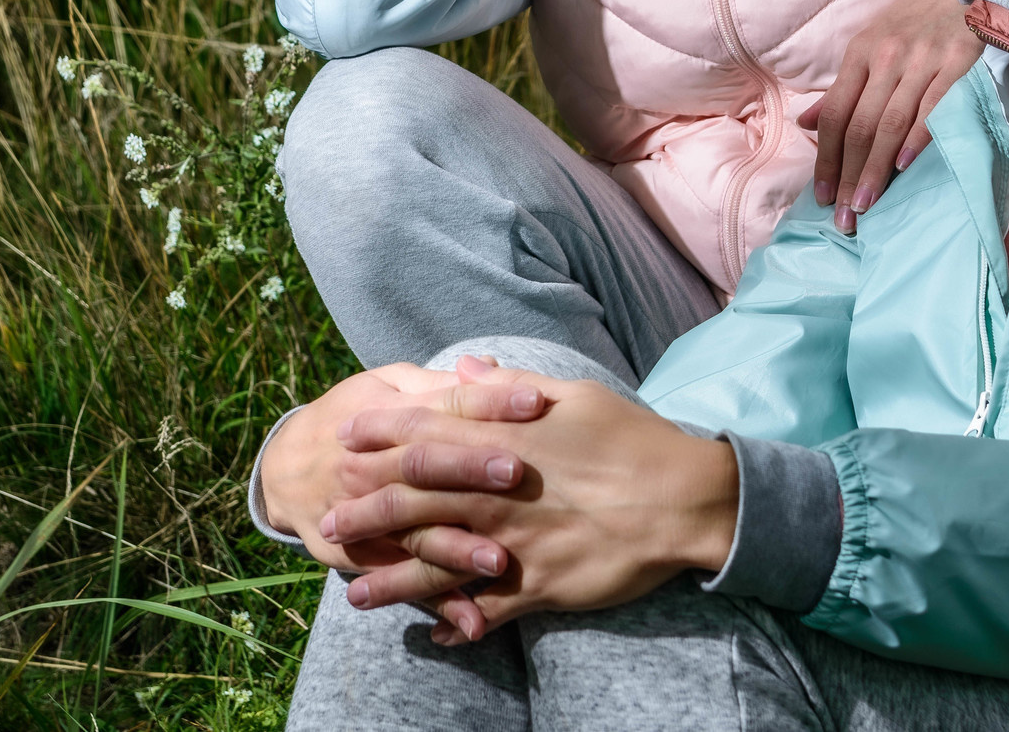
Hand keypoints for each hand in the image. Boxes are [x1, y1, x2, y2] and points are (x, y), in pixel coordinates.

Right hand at [260, 362, 528, 586]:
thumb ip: (440, 384)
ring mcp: (365, 515)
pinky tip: (473, 623)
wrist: (285, 468)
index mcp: (387, 415)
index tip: (535, 402)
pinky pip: (404, 583)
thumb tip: (492, 364)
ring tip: (500, 561)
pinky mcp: (362, 556)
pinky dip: (438, 604)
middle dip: (470, 468)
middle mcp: (373, 465)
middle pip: (425, 466)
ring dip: (456, 549)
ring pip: (414, 533)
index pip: (444, 405)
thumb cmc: (351, 417)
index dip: (489, 402)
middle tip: (518, 472)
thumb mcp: (386, 387)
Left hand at [319, 373, 737, 642]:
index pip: (425, 434)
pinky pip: (489, 611)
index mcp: (501, 441)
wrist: (682, 497)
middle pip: (414, 502)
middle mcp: (496, 493)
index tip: (343, 437)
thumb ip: (508, 388)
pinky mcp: (539, 586)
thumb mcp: (572, 394)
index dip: (380, 436)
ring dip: (393, 582)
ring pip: (438, 566)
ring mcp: (514, 543)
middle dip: (365, 512)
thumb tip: (463, 370)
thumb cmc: (629, 438)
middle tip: (325, 521)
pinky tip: (435, 637)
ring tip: (354, 595)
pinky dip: (460, 626)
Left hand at [804, 0, 980, 234]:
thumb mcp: (869, 44)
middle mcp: (887, 57)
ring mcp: (923, 60)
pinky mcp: (959, 60)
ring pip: (891, 122)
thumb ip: (841, 88)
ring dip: (876, 169)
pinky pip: (935, 104)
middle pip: (859, 125)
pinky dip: (918, 136)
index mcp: (860, 53)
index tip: (821, 196)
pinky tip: (904, 166)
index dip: (825, 157)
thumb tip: (804, 123)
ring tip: (867, 205)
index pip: (834, 113)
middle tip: (844, 218)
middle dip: (849, 175)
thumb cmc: (913, 21)